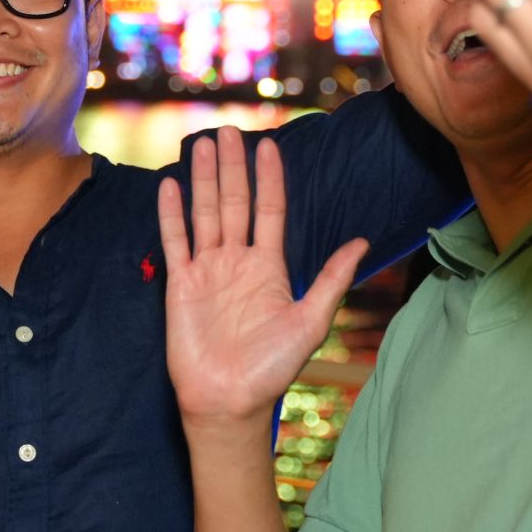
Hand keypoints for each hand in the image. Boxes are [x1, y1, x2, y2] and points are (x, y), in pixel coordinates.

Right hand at [157, 129, 367, 425]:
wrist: (229, 401)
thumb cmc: (272, 368)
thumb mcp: (310, 321)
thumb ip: (330, 279)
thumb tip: (362, 242)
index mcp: (269, 267)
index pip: (269, 210)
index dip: (269, 178)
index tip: (268, 144)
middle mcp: (237, 262)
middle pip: (233, 203)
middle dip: (231, 168)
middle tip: (228, 131)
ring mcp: (207, 272)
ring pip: (204, 215)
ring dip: (201, 180)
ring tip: (200, 145)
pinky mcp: (180, 285)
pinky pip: (175, 242)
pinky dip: (171, 215)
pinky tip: (169, 186)